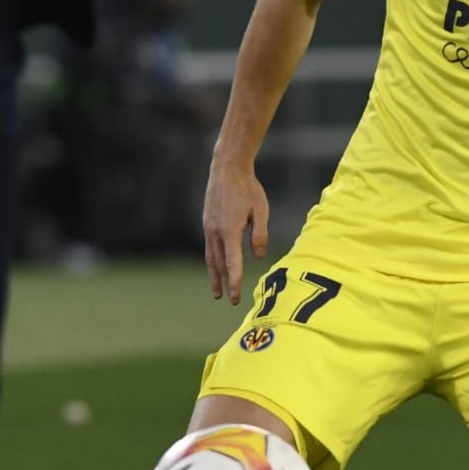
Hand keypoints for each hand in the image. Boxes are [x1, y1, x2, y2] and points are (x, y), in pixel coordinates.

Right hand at [203, 156, 269, 303]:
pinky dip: (212, 261)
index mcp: (230, 230)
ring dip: (215, 276)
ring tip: (217, 291)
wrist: (227, 168)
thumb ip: (260, 236)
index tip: (236, 296)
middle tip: (230, 301)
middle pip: (218, 265)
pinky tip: (216, 267)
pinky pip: (209, 247)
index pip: (233, 262)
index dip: (235, 281)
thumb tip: (259, 257)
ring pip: (211, 258)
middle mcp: (216, 232)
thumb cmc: (248, 189)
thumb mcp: (261, 211)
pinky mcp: (207, 223)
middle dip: (224, 284)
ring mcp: (208, 227)